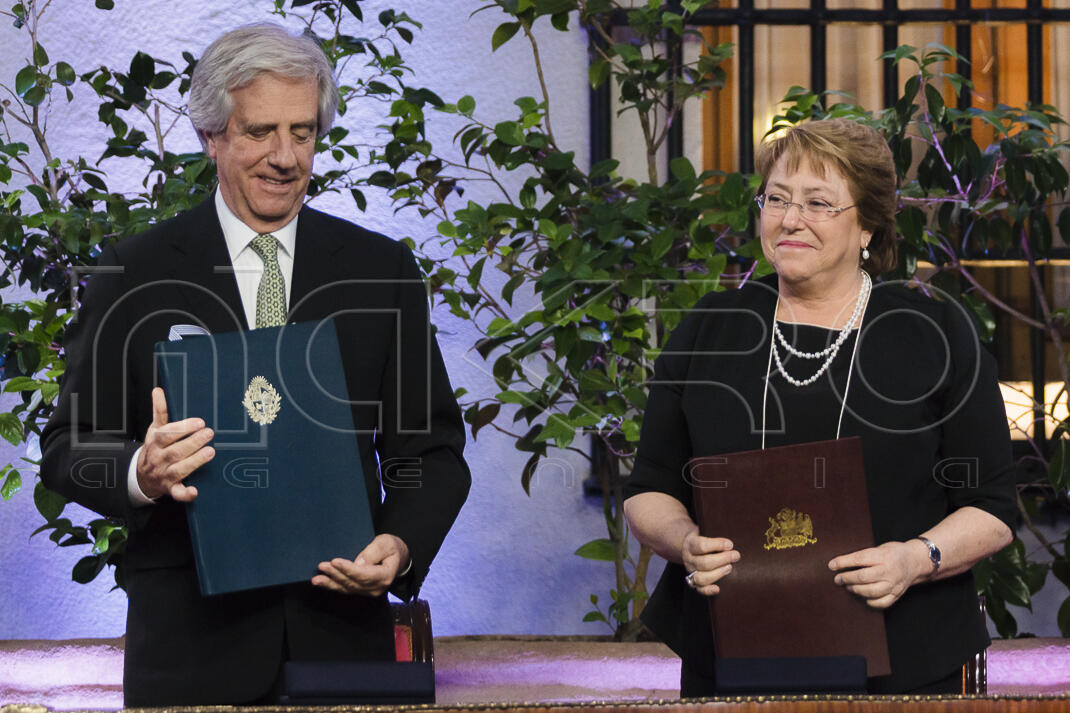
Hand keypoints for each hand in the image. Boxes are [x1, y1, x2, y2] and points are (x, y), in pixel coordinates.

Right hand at [136, 387, 214, 501]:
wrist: (141, 476)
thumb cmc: (154, 448)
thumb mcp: (154, 429)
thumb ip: (159, 411)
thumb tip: (158, 390)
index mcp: (155, 442)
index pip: (167, 434)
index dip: (183, 428)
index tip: (200, 422)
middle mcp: (159, 458)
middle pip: (175, 451)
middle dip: (193, 442)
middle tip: (209, 433)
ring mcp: (164, 474)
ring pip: (178, 470)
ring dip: (194, 462)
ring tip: (210, 452)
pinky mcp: (170, 488)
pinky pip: (177, 493)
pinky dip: (185, 493)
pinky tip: (195, 491)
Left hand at [312, 533, 409, 596]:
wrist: (397, 557)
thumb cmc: (391, 547)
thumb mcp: (386, 543)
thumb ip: (374, 552)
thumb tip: (358, 563)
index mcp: (385, 576)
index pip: (364, 574)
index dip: (348, 569)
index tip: (335, 562)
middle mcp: (377, 587)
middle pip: (353, 582)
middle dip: (336, 575)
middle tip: (322, 566)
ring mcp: (368, 591)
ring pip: (347, 588)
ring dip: (331, 583)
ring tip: (317, 578)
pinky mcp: (361, 590)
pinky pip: (346, 589)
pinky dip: (333, 586)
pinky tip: (322, 582)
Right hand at [682, 528, 739, 595]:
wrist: (689, 545)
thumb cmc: (704, 537)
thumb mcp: (705, 530)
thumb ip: (715, 533)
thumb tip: (730, 543)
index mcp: (690, 544)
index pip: (701, 546)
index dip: (716, 545)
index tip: (730, 544)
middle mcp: (689, 559)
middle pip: (703, 563)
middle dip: (722, 560)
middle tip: (736, 555)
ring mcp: (691, 572)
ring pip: (701, 578)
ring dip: (718, 574)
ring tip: (730, 567)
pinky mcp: (694, 582)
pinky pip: (700, 590)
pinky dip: (708, 591)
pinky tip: (718, 589)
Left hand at [828, 540, 929, 608]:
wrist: (915, 561)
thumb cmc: (893, 552)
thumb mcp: (880, 548)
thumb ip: (865, 556)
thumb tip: (841, 563)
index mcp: (883, 555)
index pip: (859, 559)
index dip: (843, 562)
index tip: (831, 565)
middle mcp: (889, 570)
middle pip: (863, 577)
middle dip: (846, 578)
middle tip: (837, 579)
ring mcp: (894, 584)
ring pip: (871, 591)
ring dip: (856, 590)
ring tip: (848, 587)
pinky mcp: (897, 594)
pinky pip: (882, 602)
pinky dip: (870, 601)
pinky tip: (863, 597)